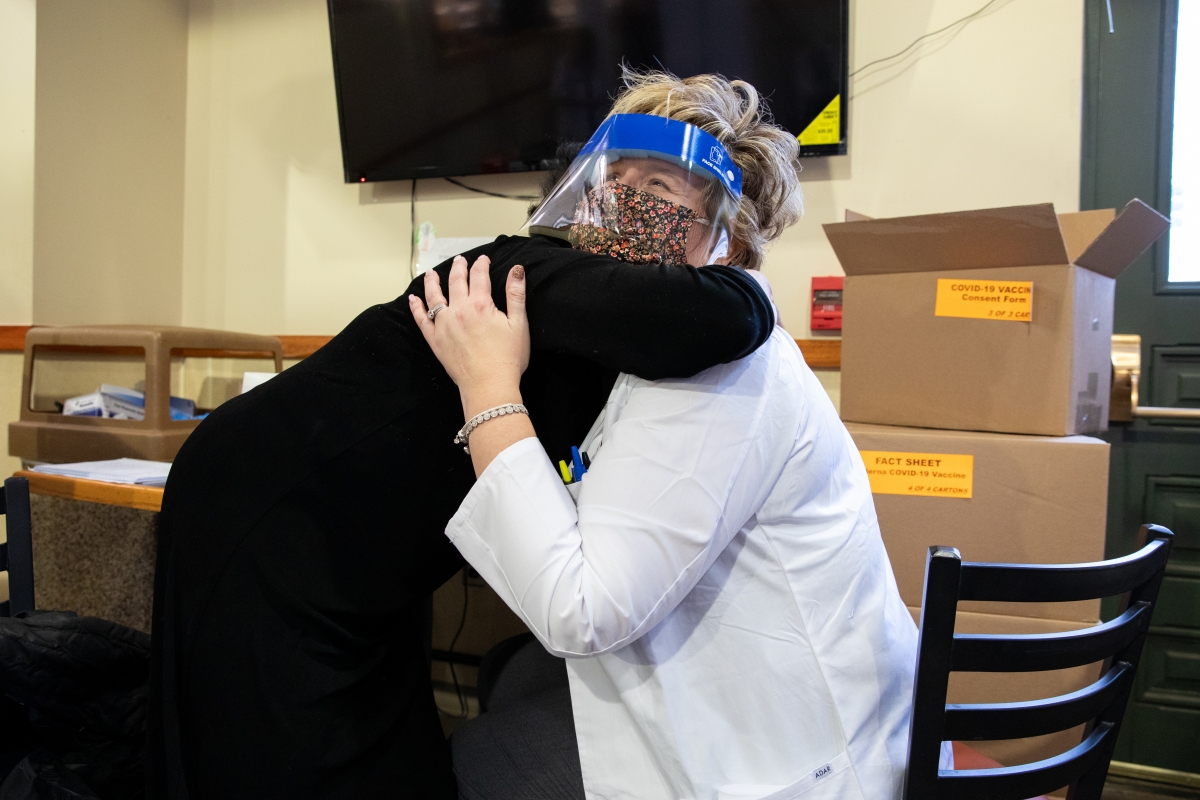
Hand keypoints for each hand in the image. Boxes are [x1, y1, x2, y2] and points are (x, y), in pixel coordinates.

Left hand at [409, 255, 529, 417]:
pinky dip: (416, 308)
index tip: (483, 260)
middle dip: (458, 268)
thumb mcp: (519, 324)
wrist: (490, 386)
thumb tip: (517, 269)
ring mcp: (444, 325)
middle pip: (456, 281)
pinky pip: (422, 320)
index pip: (479, 276)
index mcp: (481, 305)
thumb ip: (516, 295)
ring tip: (431, 273)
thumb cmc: (508, 358)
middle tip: (459, 260)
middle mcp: (459, 310)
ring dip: (432, 282)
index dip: (481, 264)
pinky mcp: (435, 341)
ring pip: (434, 296)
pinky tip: (413, 299)